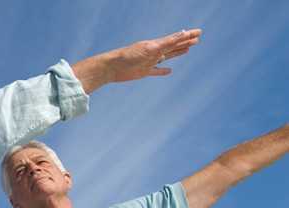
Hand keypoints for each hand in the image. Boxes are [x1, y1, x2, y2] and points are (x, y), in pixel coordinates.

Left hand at [72, 29, 201, 93]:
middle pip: (174, 46)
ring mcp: (150, 61)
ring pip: (167, 56)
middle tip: (197, 39)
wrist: (111, 67)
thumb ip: (167, 42)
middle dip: (185, 42)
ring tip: (187, 49)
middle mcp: (154, 52)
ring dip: (178, 53)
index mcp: (156, 44)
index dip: (188, 36)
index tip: (199, 32)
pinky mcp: (144, 72)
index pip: (176, 38)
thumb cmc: (128, 56)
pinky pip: (157, 71)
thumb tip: (183, 33)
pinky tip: (170, 71)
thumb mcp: (150, 48)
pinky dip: (163, 71)